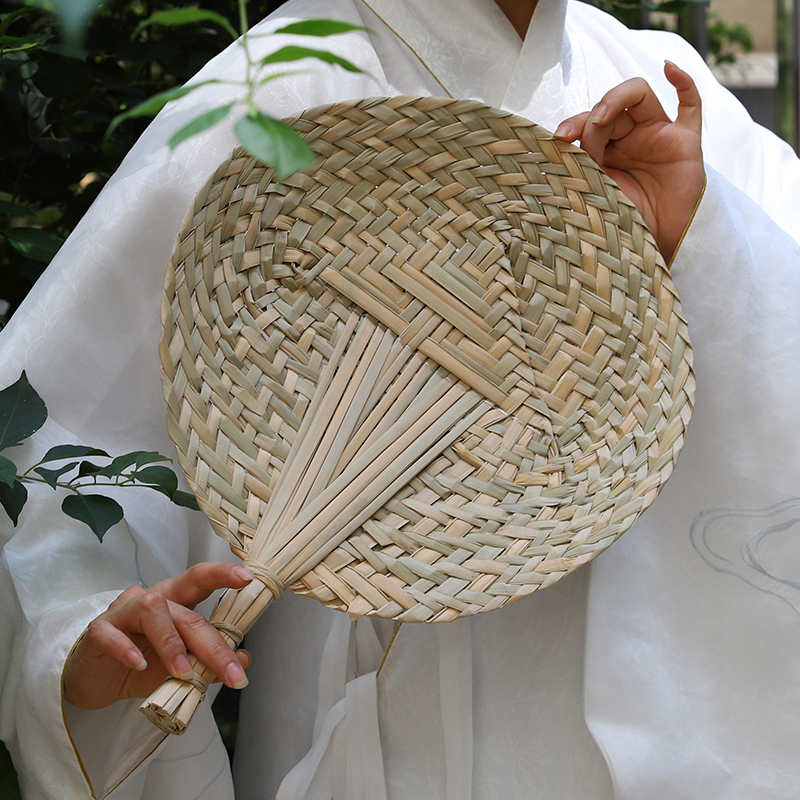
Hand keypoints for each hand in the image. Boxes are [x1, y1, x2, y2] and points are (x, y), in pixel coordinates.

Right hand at [64, 562, 254, 709]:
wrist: (94, 679)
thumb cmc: (141, 663)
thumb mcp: (179, 665)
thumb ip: (209, 660)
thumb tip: (244, 659)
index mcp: (174, 601)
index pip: (199, 579)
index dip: (222, 575)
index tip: (248, 578)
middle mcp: (150, 598)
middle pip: (186, 612)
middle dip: (212, 644)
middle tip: (232, 673)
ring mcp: (122, 612)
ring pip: (152, 610)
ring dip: (172, 644)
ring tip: (183, 672)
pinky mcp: (98, 631)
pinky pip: (112, 633)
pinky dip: (127, 649)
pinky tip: (138, 665)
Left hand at [555, 61, 703, 261]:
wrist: (662, 243)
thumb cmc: (625, 223)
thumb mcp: (595, 198)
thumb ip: (579, 176)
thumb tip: (545, 164)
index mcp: (607, 151)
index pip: (588, 123)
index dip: (573, 124)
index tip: (559, 137)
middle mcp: (631, 138)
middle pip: (610, 110)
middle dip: (590, 120)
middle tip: (576, 136)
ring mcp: (659, 136)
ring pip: (639, 96)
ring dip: (617, 98)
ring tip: (602, 114)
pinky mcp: (685, 141)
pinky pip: (691, 104)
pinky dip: (684, 82)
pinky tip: (669, 67)